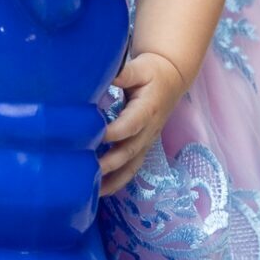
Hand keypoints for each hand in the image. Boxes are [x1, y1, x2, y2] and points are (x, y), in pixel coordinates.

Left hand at [99, 51, 186, 195]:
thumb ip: (123, 74)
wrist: (172, 79)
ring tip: (93, 191)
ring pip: (132, 166)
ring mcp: (147, 141)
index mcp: (148, 109)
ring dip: (114, 180)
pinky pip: (132, 168)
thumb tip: (103, 76)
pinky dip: (118, 181)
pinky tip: (101, 190)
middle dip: (110, 163)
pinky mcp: (143, 146)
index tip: (93, 136)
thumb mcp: (140, 67)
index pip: (130, 125)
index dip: (113, 132)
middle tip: (87, 170)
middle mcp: (149, 130)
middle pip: (130, 151)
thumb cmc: (152, 72)